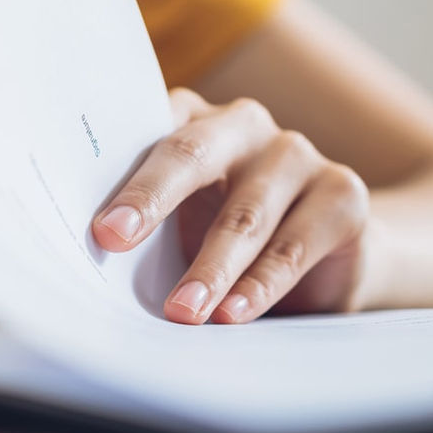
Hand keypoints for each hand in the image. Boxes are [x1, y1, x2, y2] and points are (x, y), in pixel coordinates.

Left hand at [91, 88, 370, 323]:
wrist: (325, 258)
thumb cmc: (221, 233)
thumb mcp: (178, 223)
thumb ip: (142, 222)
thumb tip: (90, 257)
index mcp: (190, 119)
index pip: (145, 132)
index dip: (117, 173)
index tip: (95, 223)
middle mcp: (242, 124)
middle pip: (191, 154)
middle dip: (150, 199)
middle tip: (113, 241)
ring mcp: (296, 154)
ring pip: (244, 213)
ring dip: (209, 267)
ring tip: (182, 311)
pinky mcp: (342, 193)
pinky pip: (293, 244)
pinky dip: (260, 284)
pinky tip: (234, 313)